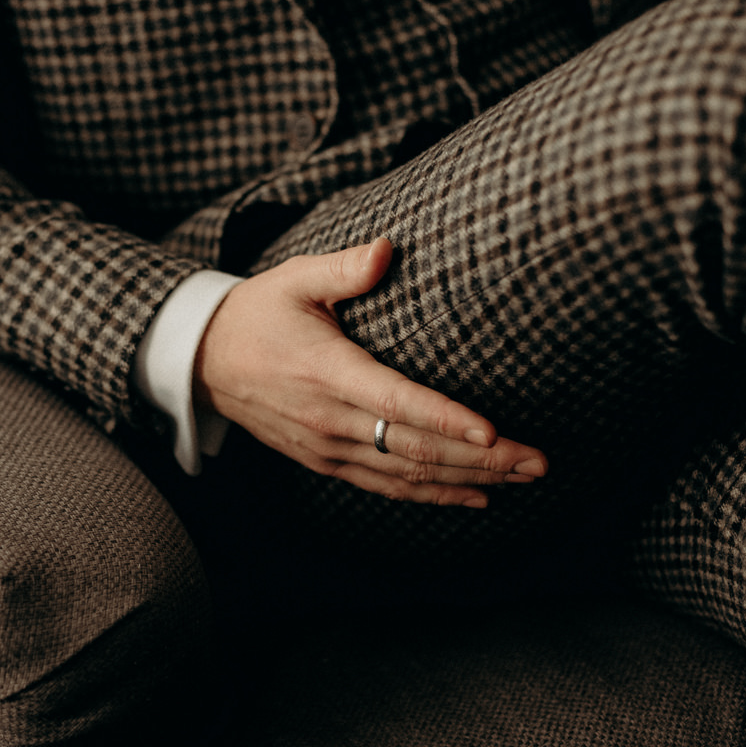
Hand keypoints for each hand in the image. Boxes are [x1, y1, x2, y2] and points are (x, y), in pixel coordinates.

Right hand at [194, 238, 547, 505]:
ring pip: (408, 475)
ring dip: (470, 481)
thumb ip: (344, 267)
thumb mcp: (294, 278)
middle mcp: (330, 419)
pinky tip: (476, 496)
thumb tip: (387, 250)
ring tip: (524, 479)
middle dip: (483, 459)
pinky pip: (386, 487)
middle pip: (416, 449)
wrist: (206, 362)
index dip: (447, 419)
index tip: (493, 432)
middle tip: (539, 461)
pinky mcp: (327, 463)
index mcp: (327, 371)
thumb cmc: (259, 312)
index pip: (397, 401)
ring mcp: (328, 448)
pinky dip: (433, 496)